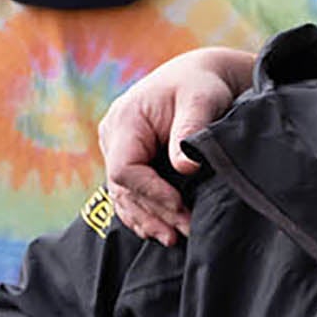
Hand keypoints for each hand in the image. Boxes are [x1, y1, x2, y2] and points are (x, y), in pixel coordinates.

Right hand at [99, 47, 254, 244]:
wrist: (199, 76)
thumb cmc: (201, 85)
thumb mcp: (202, 100)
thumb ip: (191, 130)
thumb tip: (185, 166)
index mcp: (125, 121)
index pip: (125, 169)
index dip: (150, 192)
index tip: (180, 204)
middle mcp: (114, 137)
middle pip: (123, 187)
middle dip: (154, 212)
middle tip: (185, 231)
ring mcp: (118, 150)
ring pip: (124, 195)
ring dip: (148, 219)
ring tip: (173, 239)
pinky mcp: (130, 159)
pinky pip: (130, 192)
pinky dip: (145, 213)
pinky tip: (162, 230)